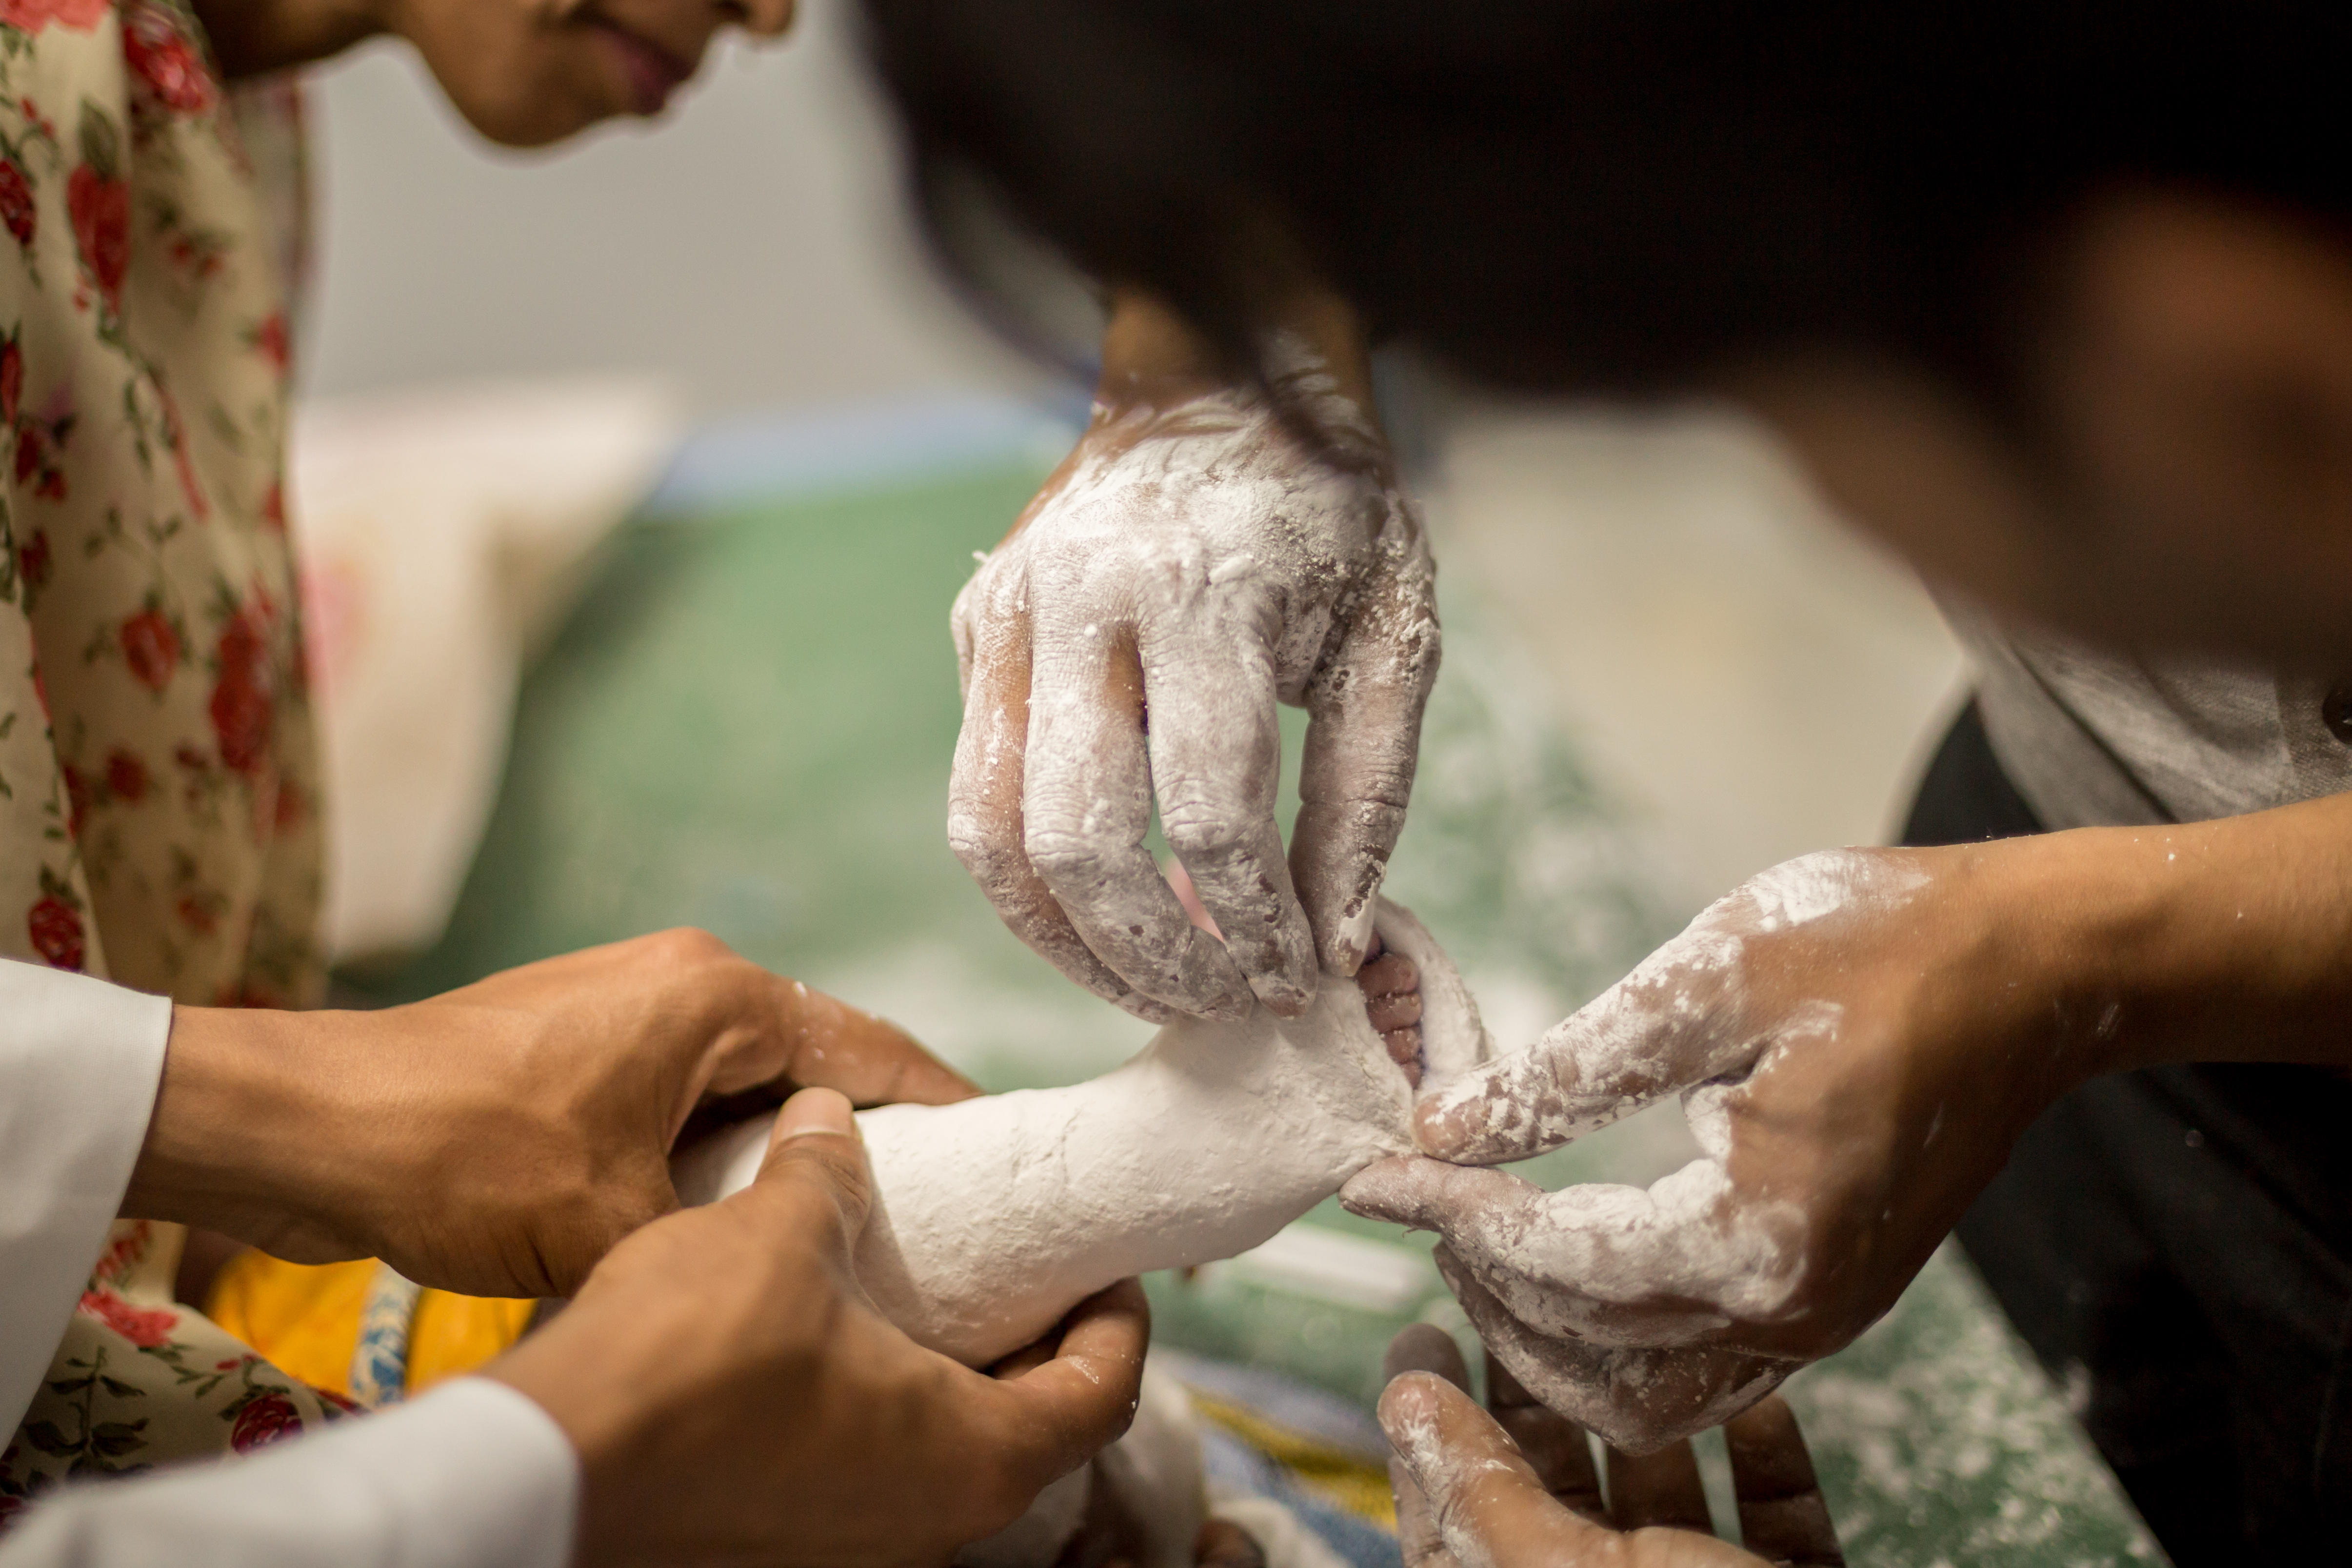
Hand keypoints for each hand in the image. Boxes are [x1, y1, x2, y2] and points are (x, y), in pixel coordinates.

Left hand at [123, 929, 976, 1298]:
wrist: (312, 1126)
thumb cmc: (466, 1155)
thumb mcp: (619, 1223)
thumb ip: (727, 1235)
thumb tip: (789, 1268)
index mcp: (720, 994)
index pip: (874, 1048)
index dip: (949, 1108)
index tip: (1007, 1161)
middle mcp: (688, 976)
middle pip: (820, 1056)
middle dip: (874, 1131)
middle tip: (937, 1213)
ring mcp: (632, 999)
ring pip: (753, 1075)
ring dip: (792, 1140)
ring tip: (845, 1221)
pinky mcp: (587, 1035)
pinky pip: (693, 1084)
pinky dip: (727, 1138)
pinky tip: (739, 1205)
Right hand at [489, 1089, 1150, 1566]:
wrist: (549, 1474)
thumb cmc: (690, 1361)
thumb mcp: (782, 1234)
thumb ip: (827, 1174)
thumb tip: (833, 1116)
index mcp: (976, 1459)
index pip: (1106, 1392)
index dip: (1119, 1318)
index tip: (1102, 1264)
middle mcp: (935, 1526)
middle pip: (1036, 1432)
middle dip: (1034, 1342)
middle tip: (1017, 1264)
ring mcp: (859, 1552)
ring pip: (950, 1461)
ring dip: (951, 1378)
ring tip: (922, 1290)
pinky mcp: (788, 1551)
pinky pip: (873, 1481)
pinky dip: (882, 1413)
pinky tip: (835, 1345)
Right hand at [950, 288, 1437, 1022]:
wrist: (1221, 375)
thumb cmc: (1328, 514)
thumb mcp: (1395, 637)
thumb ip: (1367, 798)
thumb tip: (1331, 943)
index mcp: (1205, 592)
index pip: (1210, 814)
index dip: (1254, 927)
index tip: (1293, 981)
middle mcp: (1082, 600)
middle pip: (1081, 841)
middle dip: (1156, 956)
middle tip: (1223, 1004)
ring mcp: (1008, 614)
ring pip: (995, 836)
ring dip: (1071, 943)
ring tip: (1153, 984)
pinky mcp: (976, 628)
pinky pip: (976, 795)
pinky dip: (1033, 883)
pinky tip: (1105, 915)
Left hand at [1345, 844, 2108, 1449]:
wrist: (2036, 969)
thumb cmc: (1880, 947)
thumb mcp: (1707, 981)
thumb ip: (1566, 1072)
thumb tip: (1442, 1123)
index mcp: (1759, 1234)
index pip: (1558, 1264)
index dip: (1453, 1214)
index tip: (1379, 1171)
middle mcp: (1793, 1307)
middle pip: (1586, 1349)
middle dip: (1481, 1277)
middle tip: (1415, 1193)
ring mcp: (1820, 1316)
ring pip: (1640, 1391)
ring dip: (1541, 1329)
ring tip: (1473, 1231)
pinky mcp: (1831, 1299)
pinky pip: (1698, 1368)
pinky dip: (1609, 1337)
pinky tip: (1561, 1256)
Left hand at [1380, 1324, 1842, 1566]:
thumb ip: (1486, 1498)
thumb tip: (1407, 1405)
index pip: (1447, 1520)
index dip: (1427, 1430)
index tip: (1419, 1339)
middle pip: (1550, 1497)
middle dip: (1533, 1400)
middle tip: (1516, 1304)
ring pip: (1663, 1505)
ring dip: (1653, 1419)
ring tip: (1632, 1335)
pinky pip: (1774, 1527)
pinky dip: (1766, 1459)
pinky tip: (1759, 1398)